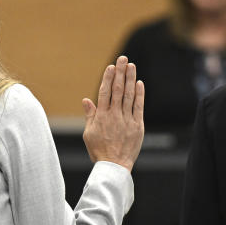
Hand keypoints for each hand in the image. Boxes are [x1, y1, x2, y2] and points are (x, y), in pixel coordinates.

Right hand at [82, 55, 144, 171]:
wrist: (114, 166)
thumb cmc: (99, 150)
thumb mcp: (89, 133)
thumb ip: (90, 115)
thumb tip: (86, 100)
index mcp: (101, 116)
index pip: (105, 92)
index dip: (108, 78)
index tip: (111, 67)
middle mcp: (114, 115)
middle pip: (118, 90)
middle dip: (120, 73)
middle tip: (123, 59)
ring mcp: (126, 120)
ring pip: (129, 95)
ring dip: (130, 79)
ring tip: (132, 66)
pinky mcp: (137, 126)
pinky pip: (138, 107)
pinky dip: (139, 95)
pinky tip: (139, 83)